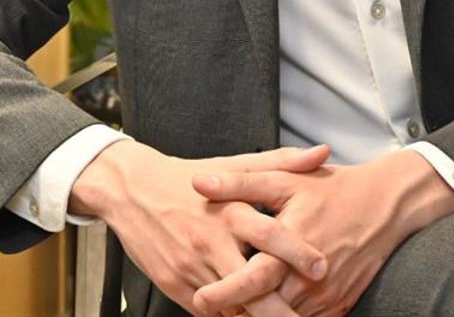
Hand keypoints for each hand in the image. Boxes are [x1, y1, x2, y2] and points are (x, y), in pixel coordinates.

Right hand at [69, 139, 330, 316]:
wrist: (130, 191)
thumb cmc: (189, 178)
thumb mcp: (234, 166)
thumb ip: (282, 163)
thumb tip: (323, 153)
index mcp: (230, 211)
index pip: (269, 235)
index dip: (297, 253)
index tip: (322, 268)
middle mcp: (211, 243)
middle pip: (250, 285)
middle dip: (279, 308)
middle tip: (304, 316)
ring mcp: (191, 268)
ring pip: (230, 305)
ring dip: (256, 315)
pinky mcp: (174, 286)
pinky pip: (209, 312)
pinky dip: (230, 315)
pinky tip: (248, 316)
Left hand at [189, 150, 453, 316]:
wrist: (387, 206)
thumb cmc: (335, 190)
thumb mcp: (287, 180)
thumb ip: (242, 184)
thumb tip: (200, 183)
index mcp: (291, 246)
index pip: (252, 280)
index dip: (224, 293)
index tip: (199, 297)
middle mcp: (309, 279)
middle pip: (265, 309)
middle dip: (236, 312)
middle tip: (209, 307)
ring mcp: (326, 298)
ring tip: (235, 312)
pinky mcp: (338, 307)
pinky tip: (269, 310)